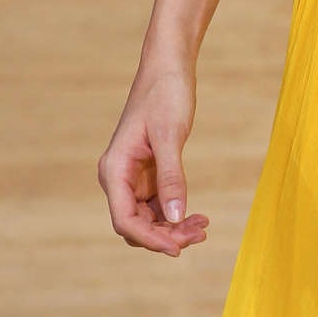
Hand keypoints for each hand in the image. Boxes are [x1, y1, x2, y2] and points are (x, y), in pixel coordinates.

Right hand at [98, 61, 209, 256]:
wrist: (169, 67)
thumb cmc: (166, 94)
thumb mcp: (171, 135)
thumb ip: (171, 176)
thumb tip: (174, 216)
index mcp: (114, 170)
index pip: (125, 221)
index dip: (150, 239)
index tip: (178, 248)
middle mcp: (118, 177)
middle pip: (136, 225)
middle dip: (165, 235)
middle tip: (200, 234)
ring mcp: (133, 177)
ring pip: (148, 218)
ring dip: (173, 227)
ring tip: (203, 226)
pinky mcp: (148, 172)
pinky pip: (158, 205)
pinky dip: (175, 213)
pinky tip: (198, 215)